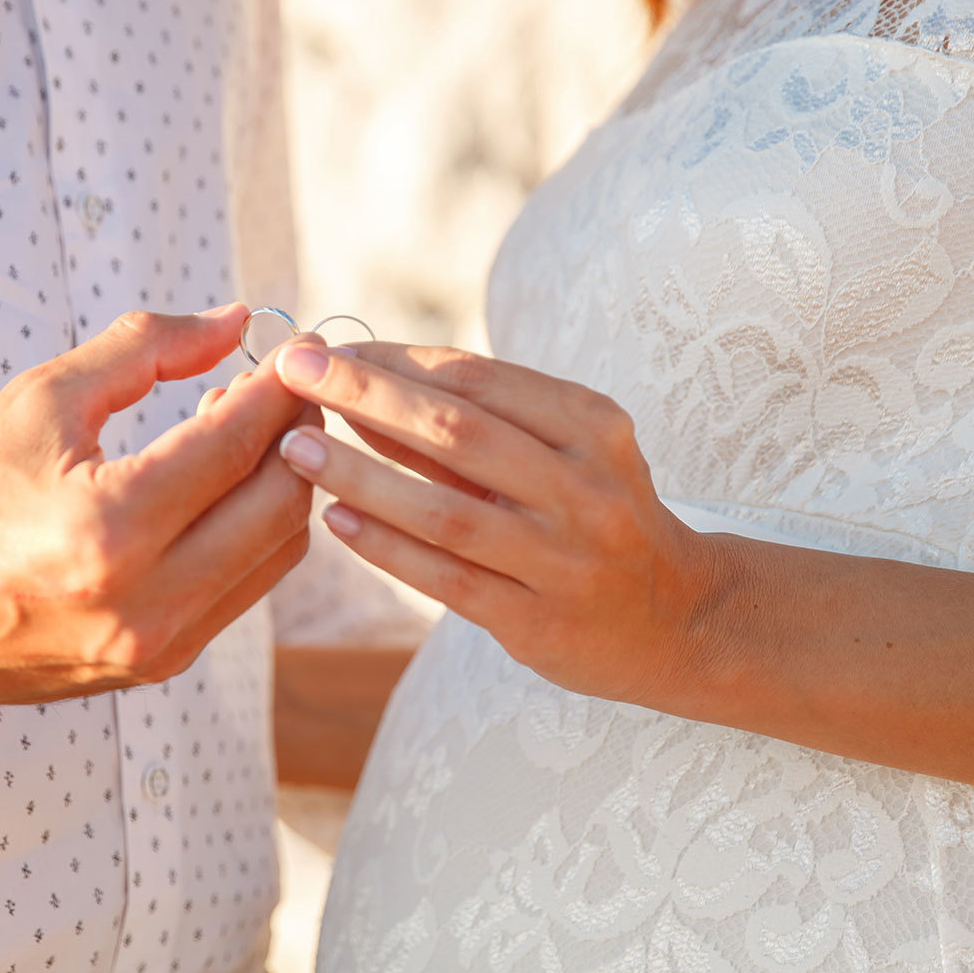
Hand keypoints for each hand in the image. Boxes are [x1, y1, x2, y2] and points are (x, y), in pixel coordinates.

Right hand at [0, 305, 320, 706]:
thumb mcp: (42, 399)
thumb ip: (145, 349)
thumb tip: (233, 323)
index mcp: (109, 527)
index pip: (234, 444)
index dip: (277, 388)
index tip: (293, 350)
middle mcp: (146, 599)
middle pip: (278, 503)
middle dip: (296, 434)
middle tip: (283, 387)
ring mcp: (159, 643)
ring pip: (277, 552)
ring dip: (282, 484)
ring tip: (245, 431)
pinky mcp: (162, 664)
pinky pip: (246, 590)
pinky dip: (254, 532)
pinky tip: (223, 489)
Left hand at [270, 341, 718, 708]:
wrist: (678, 619)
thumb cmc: (597, 516)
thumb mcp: (563, 453)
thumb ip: (472, 424)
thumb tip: (359, 382)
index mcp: (592, 425)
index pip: (477, 377)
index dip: (395, 361)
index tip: (329, 350)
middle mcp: (585, 487)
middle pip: (457, 431)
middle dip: (366, 395)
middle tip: (294, 372)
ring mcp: (564, 559)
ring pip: (444, 510)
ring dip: (361, 476)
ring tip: (296, 449)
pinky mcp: (538, 622)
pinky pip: (446, 578)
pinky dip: (386, 547)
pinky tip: (334, 521)